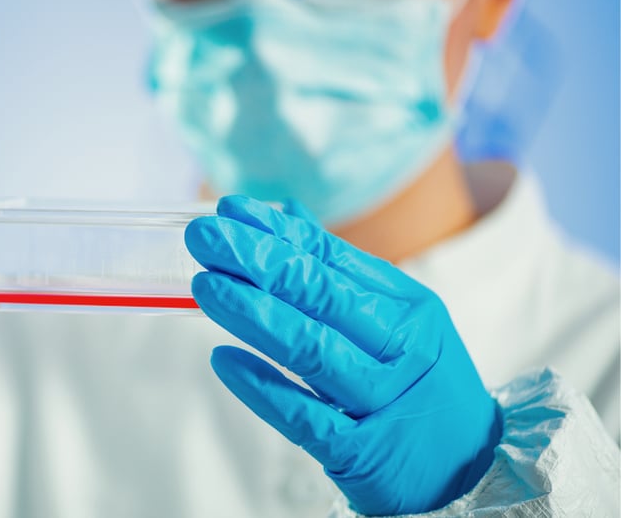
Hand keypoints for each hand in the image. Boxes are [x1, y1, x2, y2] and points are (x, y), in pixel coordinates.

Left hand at [186, 195, 500, 515]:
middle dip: (258, 261)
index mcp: (408, 307)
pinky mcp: (362, 453)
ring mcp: (382, 402)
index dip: (277, 233)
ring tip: (205, 286)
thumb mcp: (399, 317)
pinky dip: (263, 387)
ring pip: (311, 351)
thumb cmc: (419, 377)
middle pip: (321, 297)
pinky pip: (305, 417)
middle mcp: (399, 349)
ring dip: (253, 315)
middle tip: (204, 235)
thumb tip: (284, 213)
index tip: (229, 210)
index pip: (332, 260)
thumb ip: (340, 269)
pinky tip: (223, 360)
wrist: (472, 466)